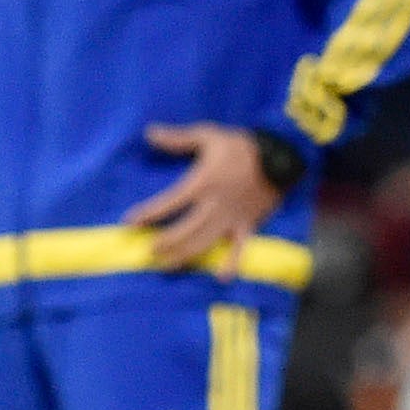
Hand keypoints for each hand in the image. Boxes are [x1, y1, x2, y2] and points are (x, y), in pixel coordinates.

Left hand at [123, 124, 281, 277]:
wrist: (279, 155)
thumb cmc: (240, 145)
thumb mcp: (209, 135)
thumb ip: (178, 138)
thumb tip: (149, 132)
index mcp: (203, 182)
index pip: (170, 202)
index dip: (149, 213)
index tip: (130, 222)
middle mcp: (215, 204)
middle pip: (185, 229)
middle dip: (166, 242)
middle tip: (150, 251)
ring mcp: (232, 217)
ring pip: (205, 241)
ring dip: (185, 256)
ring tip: (168, 265)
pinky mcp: (248, 223)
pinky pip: (241, 247)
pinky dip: (233, 262)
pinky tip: (222, 277)